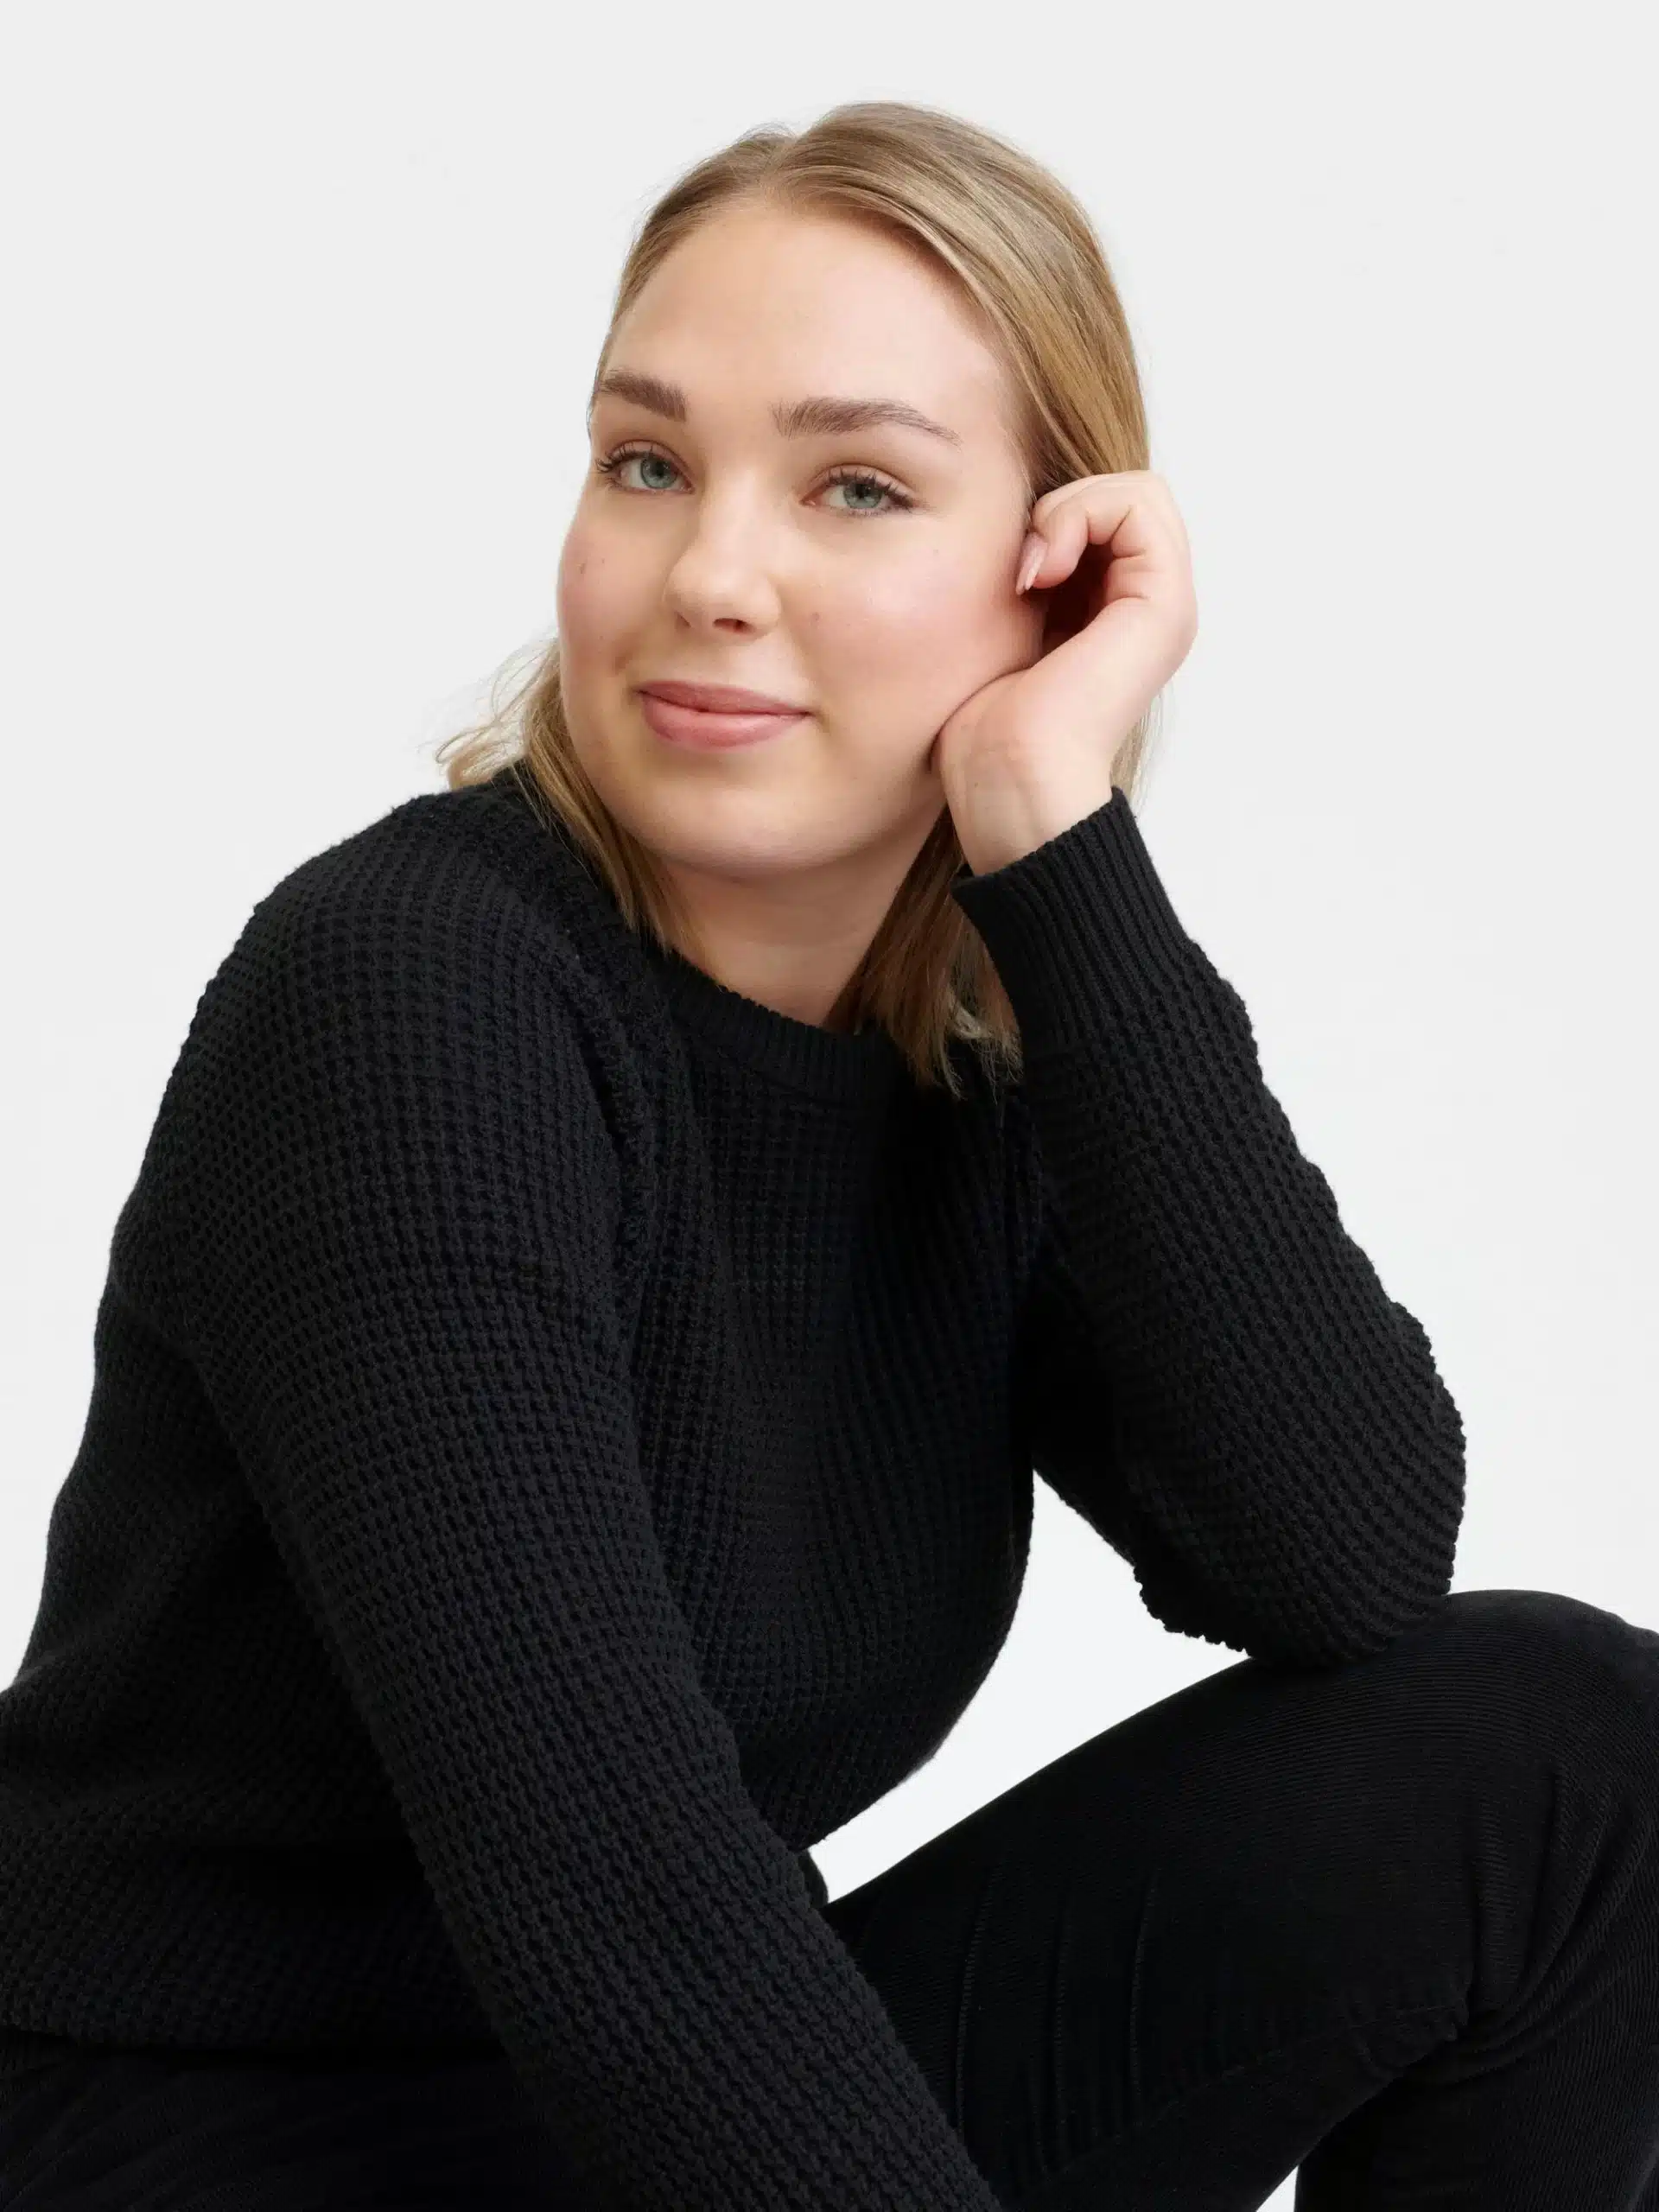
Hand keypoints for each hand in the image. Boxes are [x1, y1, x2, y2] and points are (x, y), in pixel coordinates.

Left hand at [930, 470, 1198, 875]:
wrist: (1008, 781)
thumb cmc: (986, 728)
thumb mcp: (998, 631)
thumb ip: (1023, 577)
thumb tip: (1015, 529)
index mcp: (1116, 616)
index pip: (1105, 512)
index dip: (1054, 517)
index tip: (1010, 573)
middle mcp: (1148, 611)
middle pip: (1124, 496)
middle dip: (1062, 506)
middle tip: (1021, 566)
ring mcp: (1163, 607)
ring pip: (1136, 491)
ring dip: (1069, 509)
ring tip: (1030, 570)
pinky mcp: (1164, 606)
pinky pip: (1140, 502)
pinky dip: (1080, 514)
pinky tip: (1039, 572)